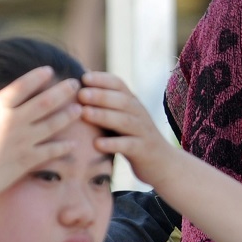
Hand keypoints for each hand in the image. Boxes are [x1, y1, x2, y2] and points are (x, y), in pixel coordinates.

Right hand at [0, 68, 81, 205]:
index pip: (21, 87)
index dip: (37, 77)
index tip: (49, 70)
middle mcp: (13, 122)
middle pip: (44, 102)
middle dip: (62, 92)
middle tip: (76, 84)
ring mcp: (23, 142)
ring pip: (52, 125)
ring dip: (67, 116)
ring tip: (81, 109)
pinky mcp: (28, 161)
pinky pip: (51, 152)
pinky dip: (63, 147)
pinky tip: (74, 144)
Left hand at [79, 71, 178, 188]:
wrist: (163, 164)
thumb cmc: (134, 139)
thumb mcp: (124, 118)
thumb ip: (107, 106)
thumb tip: (79, 89)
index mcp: (133, 104)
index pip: (119, 84)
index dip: (102, 79)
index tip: (84, 78)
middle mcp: (139, 115)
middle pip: (121, 101)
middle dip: (101, 96)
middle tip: (81, 94)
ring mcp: (143, 133)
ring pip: (124, 121)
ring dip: (104, 116)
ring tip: (85, 114)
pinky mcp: (143, 151)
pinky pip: (128, 145)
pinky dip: (113, 144)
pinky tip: (97, 144)